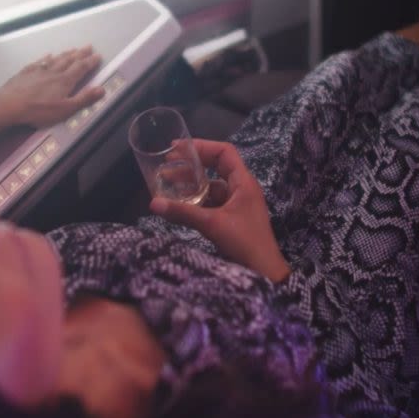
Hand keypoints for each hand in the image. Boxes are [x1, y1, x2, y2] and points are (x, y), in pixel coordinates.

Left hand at [0, 46, 104, 132]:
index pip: (81, 68)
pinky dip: (46, 57)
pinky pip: (39, 61)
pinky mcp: (26, 72)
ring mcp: (39, 70)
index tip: (98, 55)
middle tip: (88, 46)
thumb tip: (102, 89)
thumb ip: (84, 99)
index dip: (90, 62)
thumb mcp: (65, 109)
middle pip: (69, 60)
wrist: (9, 104)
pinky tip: (49, 55)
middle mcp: (54, 72)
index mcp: (65, 81)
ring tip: (73, 49)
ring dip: (66, 54)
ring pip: (56, 59)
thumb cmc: (39, 110)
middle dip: (80, 54)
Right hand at [149, 139, 290, 281]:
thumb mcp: (212, 224)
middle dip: (191, 166)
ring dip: (192, 185)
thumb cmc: (244, 243)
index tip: (178, 149)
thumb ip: (183, 212)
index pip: (224, 152)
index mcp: (243, 182)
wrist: (264, 271)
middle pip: (216, 167)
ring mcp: (237, 204)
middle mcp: (241, 189)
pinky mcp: (232, 218)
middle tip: (167, 167)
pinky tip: (179, 206)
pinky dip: (197, 202)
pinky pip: (212, 203)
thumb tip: (154, 203)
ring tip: (167, 185)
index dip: (202, 146)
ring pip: (212, 187)